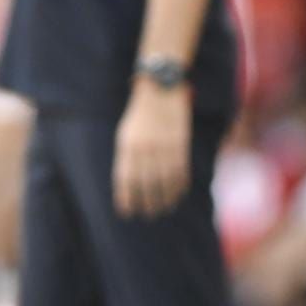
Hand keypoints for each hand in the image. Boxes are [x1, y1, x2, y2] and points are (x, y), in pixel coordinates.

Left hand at [113, 77, 192, 217]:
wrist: (160, 90)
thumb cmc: (140, 115)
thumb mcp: (126, 133)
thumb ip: (127, 157)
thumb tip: (129, 184)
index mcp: (127, 145)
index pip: (125, 179)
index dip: (125, 198)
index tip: (126, 213)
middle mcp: (145, 148)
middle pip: (145, 184)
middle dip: (146, 203)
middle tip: (148, 215)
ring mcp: (164, 147)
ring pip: (164, 181)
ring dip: (164, 199)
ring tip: (162, 210)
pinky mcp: (180, 144)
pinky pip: (180, 171)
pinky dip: (179, 187)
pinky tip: (177, 196)